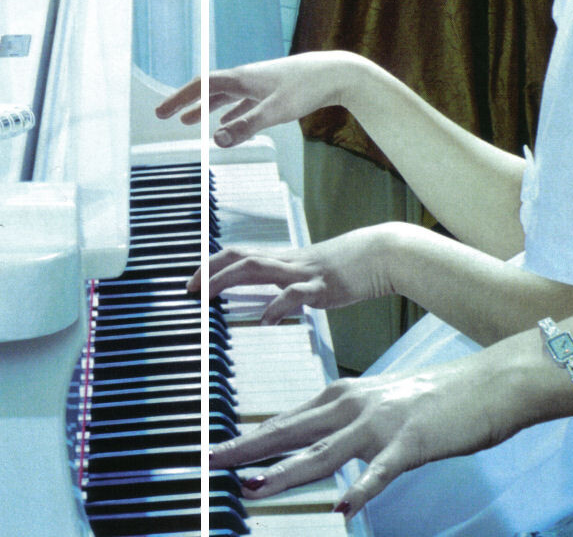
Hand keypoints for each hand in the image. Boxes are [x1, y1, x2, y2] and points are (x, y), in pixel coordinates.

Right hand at [154, 51, 371, 147]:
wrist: (336, 73)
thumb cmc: (307, 88)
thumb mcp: (275, 111)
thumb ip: (245, 127)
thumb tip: (215, 141)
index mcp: (241, 78)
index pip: (202, 85)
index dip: (180, 98)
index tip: (161, 112)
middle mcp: (246, 77)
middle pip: (209, 89)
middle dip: (186, 102)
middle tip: (166, 116)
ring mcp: (259, 83)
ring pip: (225, 96)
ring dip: (206, 108)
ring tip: (190, 122)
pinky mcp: (272, 91)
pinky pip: (242, 103)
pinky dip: (229, 113)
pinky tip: (226, 124)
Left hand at [187, 225, 406, 317]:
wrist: (384, 253)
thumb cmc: (351, 265)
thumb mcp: (315, 273)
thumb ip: (293, 284)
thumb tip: (277, 301)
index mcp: (285, 259)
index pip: (240, 254)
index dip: (213, 264)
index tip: (193, 281)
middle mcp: (288, 261)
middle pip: (240, 256)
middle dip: (210, 271)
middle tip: (188, 290)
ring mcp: (304, 271)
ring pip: (257, 267)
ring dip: (227, 279)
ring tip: (207, 295)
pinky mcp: (323, 285)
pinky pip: (294, 293)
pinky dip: (276, 305)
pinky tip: (265, 320)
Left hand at [210, 351, 532, 516]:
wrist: (488, 383)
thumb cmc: (437, 398)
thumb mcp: (381, 403)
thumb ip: (347, 422)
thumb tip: (318, 443)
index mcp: (344, 396)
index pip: (287, 420)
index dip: (252, 438)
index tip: (222, 451)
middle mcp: (354, 406)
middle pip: (291, 432)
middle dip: (248, 449)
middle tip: (214, 461)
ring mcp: (381, 425)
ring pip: (324, 454)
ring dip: (287, 473)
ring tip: (256, 488)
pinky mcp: (411, 444)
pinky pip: (380, 472)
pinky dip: (360, 490)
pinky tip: (342, 508)